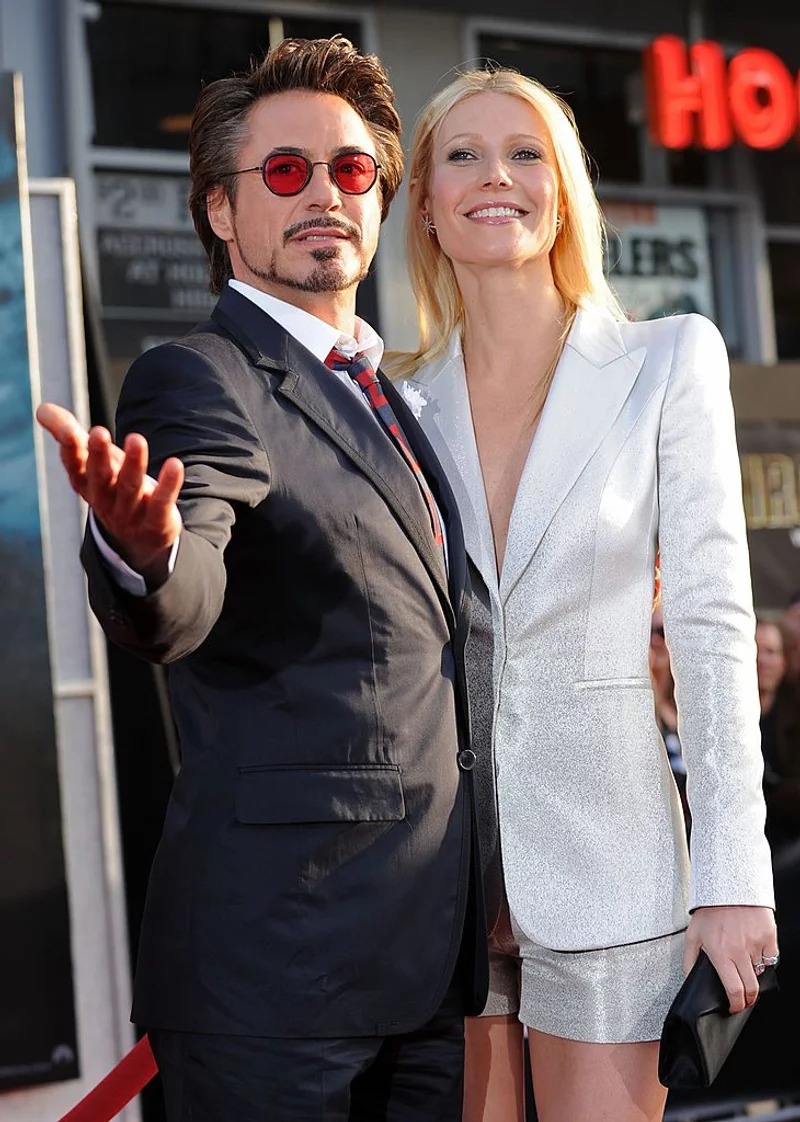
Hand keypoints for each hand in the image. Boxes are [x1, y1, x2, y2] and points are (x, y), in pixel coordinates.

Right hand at [36, 402, 183, 581]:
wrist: (140, 539)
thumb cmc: (113, 488)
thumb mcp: (92, 463)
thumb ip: (68, 434)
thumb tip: (42, 409)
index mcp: (87, 485)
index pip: (76, 468)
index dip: (72, 452)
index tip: (71, 432)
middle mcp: (106, 500)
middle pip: (101, 477)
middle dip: (99, 456)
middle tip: (98, 433)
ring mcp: (131, 514)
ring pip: (131, 487)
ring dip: (133, 464)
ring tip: (136, 439)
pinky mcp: (156, 523)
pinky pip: (162, 503)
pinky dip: (169, 485)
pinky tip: (175, 464)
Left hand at [684, 905, 777, 1013]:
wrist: (728, 885)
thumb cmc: (710, 909)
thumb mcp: (692, 934)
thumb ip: (690, 960)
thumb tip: (691, 979)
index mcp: (721, 952)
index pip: (734, 990)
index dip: (736, 1004)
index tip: (735, 1007)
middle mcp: (740, 950)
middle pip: (751, 988)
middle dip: (747, 999)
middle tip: (742, 999)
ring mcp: (757, 943)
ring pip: (760, 971)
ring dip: (753, 973)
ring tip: (743, 964)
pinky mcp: (769, 935)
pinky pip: (771, 957)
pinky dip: (764, 959)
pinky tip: (753, 951)